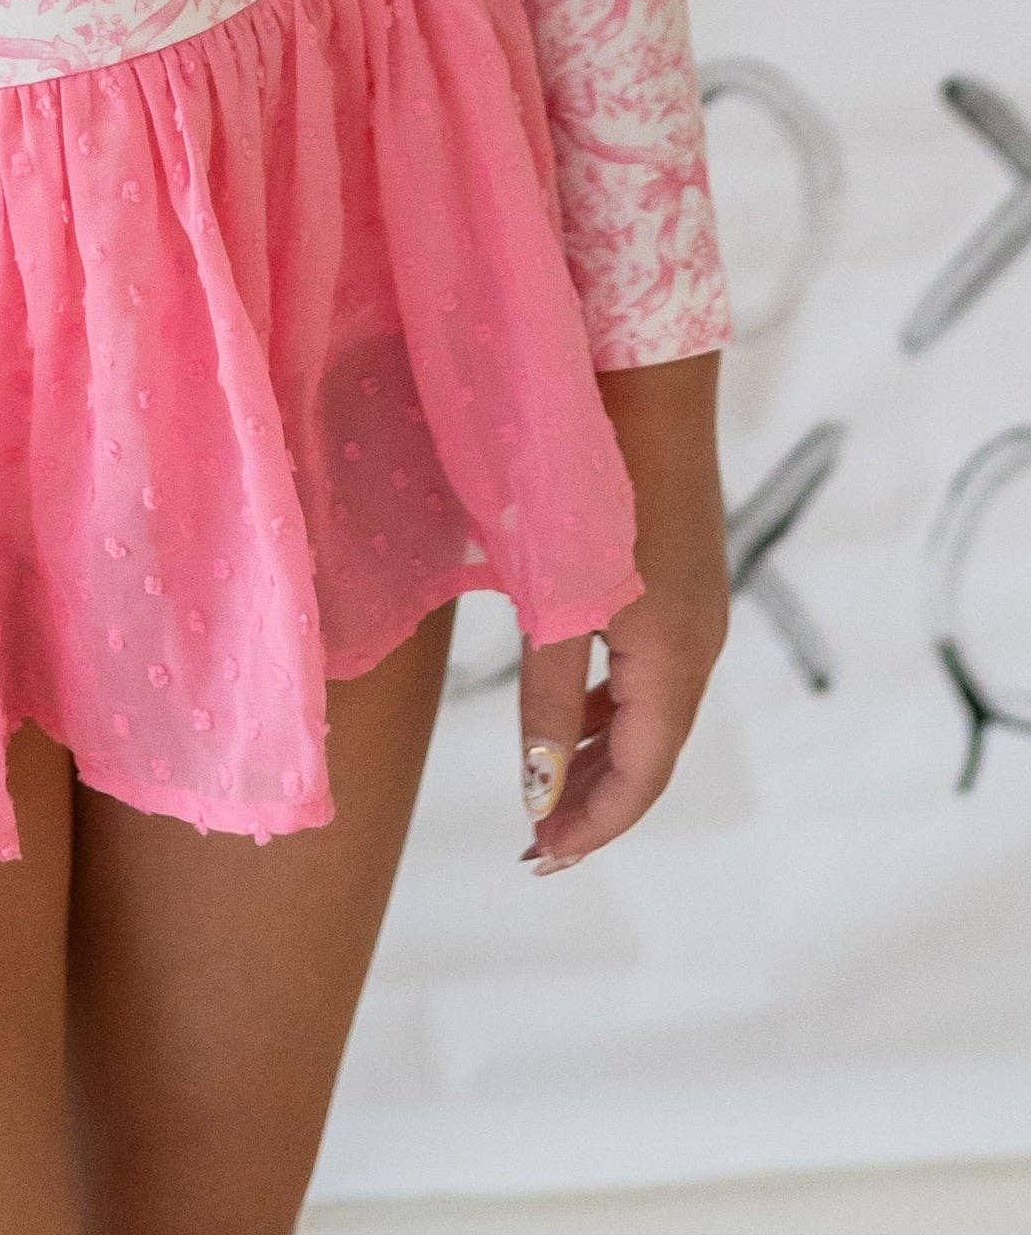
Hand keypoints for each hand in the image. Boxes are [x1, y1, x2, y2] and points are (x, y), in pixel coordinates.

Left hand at [514, 348, 729, 873]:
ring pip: (653, 714)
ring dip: (602, 758)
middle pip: (652, 755)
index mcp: (674, 658)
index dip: (590, 826)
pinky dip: (612, 707)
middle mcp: (698, 643)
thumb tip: (538, 793)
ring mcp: (696, 608)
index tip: (538, 861)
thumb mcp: (559, 595)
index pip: (641, 778)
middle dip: (594, 803)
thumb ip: (547, 697)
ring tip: (546, 790)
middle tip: (535, 845)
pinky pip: (652, 670)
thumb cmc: (589, 478)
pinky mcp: (681, 576)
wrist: (643, 374)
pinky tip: (575, 708)